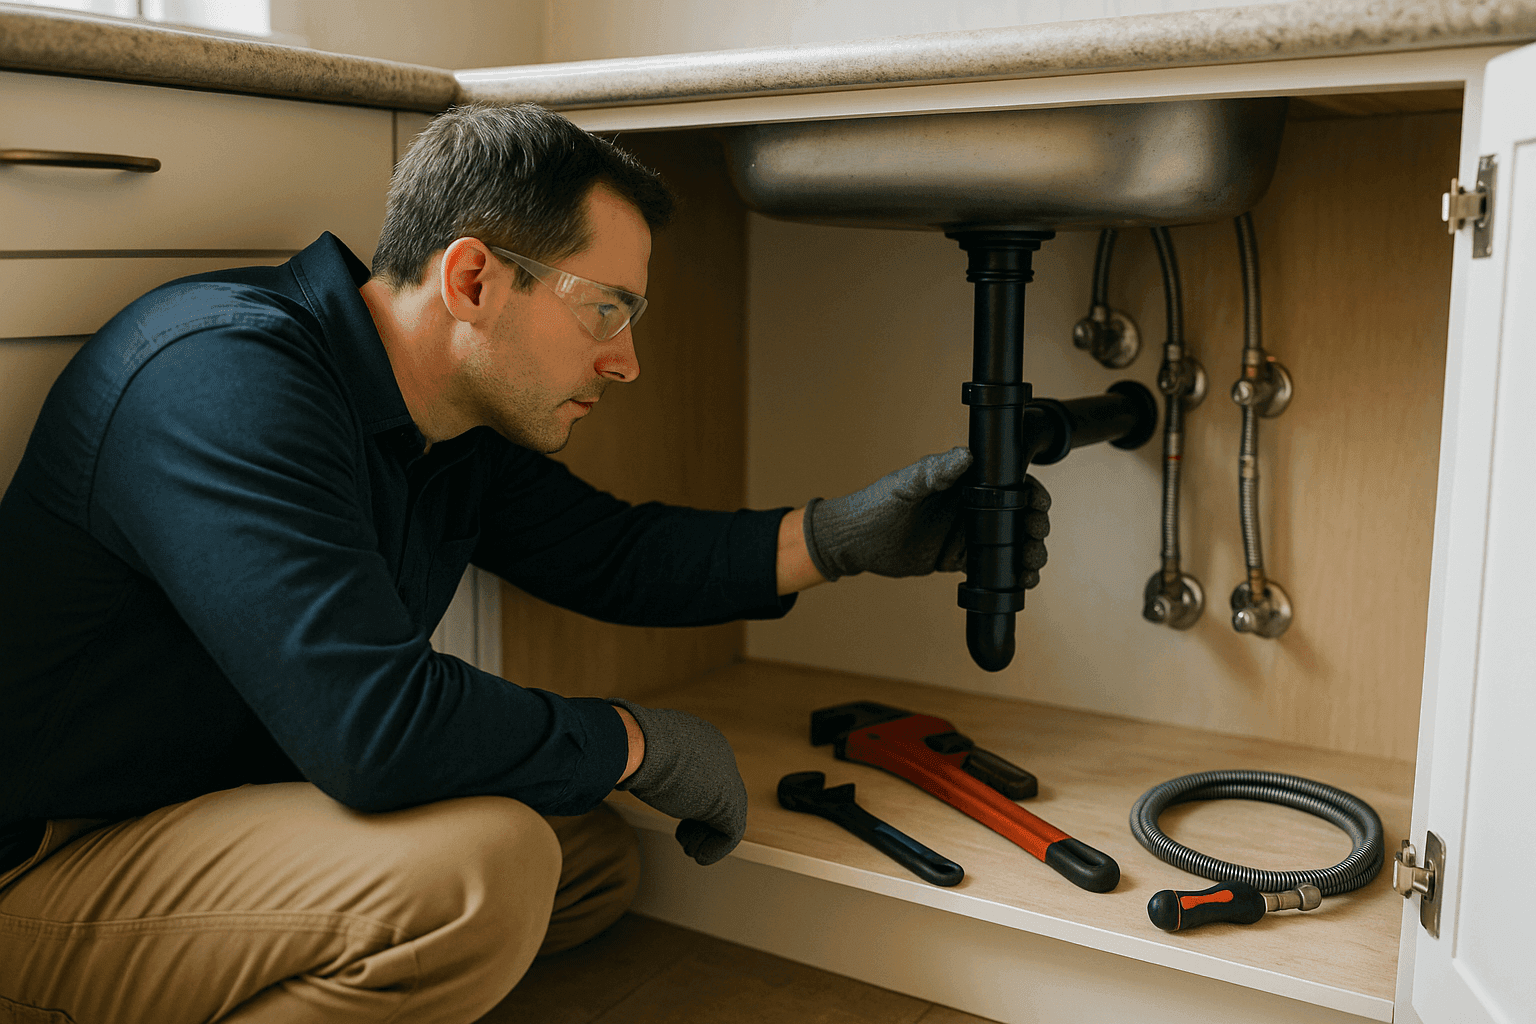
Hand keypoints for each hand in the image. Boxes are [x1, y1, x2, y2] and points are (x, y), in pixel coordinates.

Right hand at [609, 699, 747, 865]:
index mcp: (702, 738)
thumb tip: (624, 775)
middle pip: (718, 795)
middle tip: (681, 834)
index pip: (706, 775)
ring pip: (725, 815)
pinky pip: (731, 832)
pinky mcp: (729, 802)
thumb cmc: (631, 746)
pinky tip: (697, 855)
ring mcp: (728, 778)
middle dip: (700, 819)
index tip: (676, 816)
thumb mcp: (642, 751)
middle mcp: (721, 754)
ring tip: (686, 846)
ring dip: (704, 835)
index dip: (690, 799)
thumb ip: (649, 763)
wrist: (638, 747)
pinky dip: (714, 849)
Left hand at [803, 447, 1050, 584]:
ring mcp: (965, 533)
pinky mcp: (958, 559)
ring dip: (1027, 552)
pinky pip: (992, 566)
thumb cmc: (874, 505)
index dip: (1030, 493)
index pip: (1007, 483)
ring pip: (1009, 542)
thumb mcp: (904, 485)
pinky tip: (1020, 582)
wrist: (853, 544)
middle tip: (1035, 538)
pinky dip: (1010, 574)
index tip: (1039, 504)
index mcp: (962, 482)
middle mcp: (969, 506)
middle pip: (1016, 514)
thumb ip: (934, 471)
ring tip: (1031, 566)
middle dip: (1034, 526)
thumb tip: (965, 455)